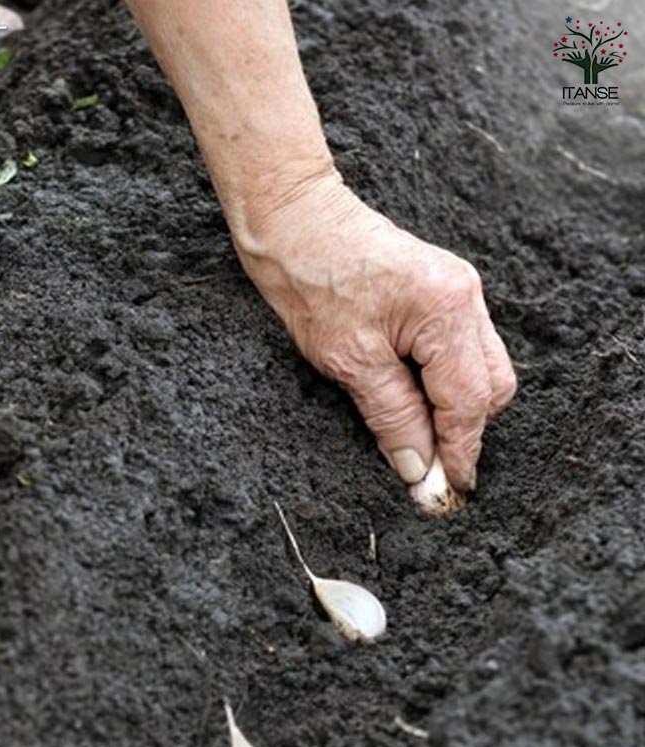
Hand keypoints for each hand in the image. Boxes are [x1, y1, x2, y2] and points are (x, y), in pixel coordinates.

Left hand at [233, 169, 516, 491]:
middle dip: (465, 431)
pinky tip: (413, 401)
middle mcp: (465, 298)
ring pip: (478, 369)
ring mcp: (456, 291)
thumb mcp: (348, 360)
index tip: (449, 491)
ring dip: (455, 409)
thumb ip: (391, 415)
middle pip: (490, 386)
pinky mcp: (438, 293)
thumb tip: (418, 467)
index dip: (460, 451)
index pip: (470, 400)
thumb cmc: (310, 280)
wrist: (292, 220)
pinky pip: (458, 351)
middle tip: (430, 470)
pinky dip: (442, 383)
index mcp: (447, 310)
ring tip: (418, 439)